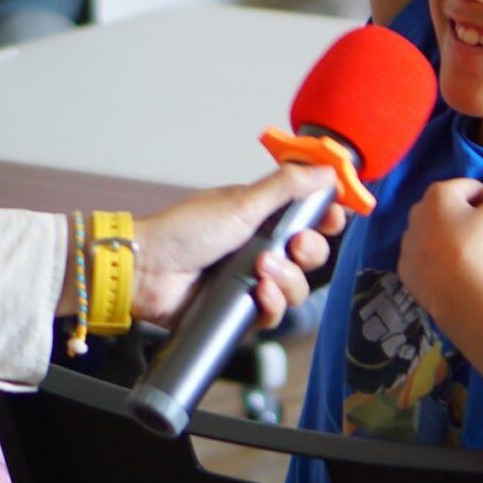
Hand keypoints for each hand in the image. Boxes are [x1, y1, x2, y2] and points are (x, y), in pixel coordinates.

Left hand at [128, 167, 338, 329]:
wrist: (147, 271)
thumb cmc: (183, 231)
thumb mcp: (240, 203)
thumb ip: (286, 187)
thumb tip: (326, 169)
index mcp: (261, 216)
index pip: (308, 216)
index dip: (326, 219)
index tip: (335, 218)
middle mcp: (259, 248)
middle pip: (310, 255)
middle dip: (310, 251)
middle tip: (295, 245)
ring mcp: (251, 279)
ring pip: (296, 287)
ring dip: (287, 279)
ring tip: (261, 271)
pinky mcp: (240, 309)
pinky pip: (273, 313)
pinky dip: (271, 304)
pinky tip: (257, 293)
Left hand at [397, 176, 482, 319]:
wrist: (454, 290)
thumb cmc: (475, 245)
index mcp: (438, 193)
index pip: (473, 187)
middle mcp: (416, 211)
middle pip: (450, 207)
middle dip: (466, 217)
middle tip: (481, 238)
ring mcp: (407, 239)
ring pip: (434, 230)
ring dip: (448, 236)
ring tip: (465, 256)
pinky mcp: (404, 265)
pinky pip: (424, 255)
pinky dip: (435, 258)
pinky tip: (449, 270)